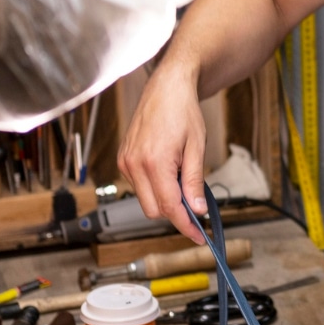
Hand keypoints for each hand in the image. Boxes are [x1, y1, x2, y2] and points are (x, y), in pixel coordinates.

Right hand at [117, 62, 207, 242]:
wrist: (167, 87)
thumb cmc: (183, 111)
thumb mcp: (196, 148)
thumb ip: (195, 182)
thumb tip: (197, 210)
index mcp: (154, 162)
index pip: (169, 208)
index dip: (186, 226)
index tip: (199, 236)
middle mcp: (134, 164)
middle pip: (154, 210)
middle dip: (175, 212)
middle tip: (196, 203)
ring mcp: (126, 162)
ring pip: (145, 200)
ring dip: (165, 198)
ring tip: (182, 175)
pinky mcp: (124, 159)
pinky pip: (139, 186)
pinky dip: (156, 187)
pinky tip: (169, 170)